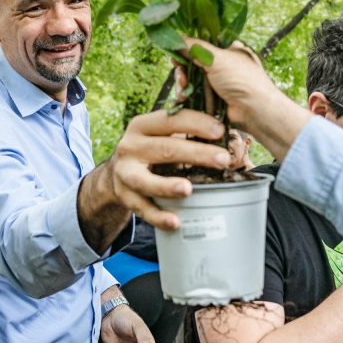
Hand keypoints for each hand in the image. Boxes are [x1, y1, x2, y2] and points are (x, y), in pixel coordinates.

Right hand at [96, 109, 231, 230]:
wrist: (118, 170)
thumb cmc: (151, 147)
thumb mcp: (160, 132)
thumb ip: (184, 128)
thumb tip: (224, 125)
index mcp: (142, 125)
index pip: (169, 120)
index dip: (195, 124)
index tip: (220, 130)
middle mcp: (130, 146)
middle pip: (164, 149)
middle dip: (195, 154)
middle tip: (222, 160)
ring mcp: (124, 173)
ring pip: (145, 181)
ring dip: (167, 186)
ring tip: (188, 190)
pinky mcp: (125, 196)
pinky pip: (142, 209)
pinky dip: (158, 216)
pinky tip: (175, 222)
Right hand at [176, 38, 310, 161]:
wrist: (255, 110)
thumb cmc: (241, 79)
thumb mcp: (216, 57)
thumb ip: (194, 47)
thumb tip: (175, 38)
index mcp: (228, 49)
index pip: (202, 44)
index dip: (187, 49)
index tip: (176, 55)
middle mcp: (223, 64)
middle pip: (194, 63)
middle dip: (183, 69)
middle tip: (180, 75)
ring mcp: (219, 82)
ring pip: (192, 79)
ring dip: (183, 83)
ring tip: (183, 89)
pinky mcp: (214, 98)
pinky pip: (195, 94)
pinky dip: (187, 96)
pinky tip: (182, 99)